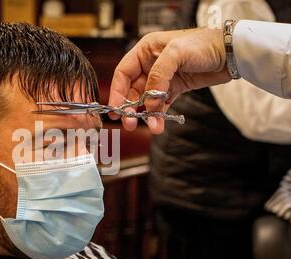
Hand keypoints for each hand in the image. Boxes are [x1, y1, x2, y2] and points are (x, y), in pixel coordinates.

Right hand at [109, 27, 231, 133]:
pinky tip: (159, 124)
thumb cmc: (204, 43)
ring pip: (146, 101)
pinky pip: (161, 105)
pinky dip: (158, 115)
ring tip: (151, 126)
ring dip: (146, 115)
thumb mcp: (176, 53)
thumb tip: (149, 101)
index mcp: (145, 51)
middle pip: (132, 90)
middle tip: (129, 123)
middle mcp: (150, 65)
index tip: (116, 110)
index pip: (123, 74)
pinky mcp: (174, 88)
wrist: (230, 52)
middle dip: (130, 108)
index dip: (117, 92)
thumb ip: (158, 76)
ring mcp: (162, 78)